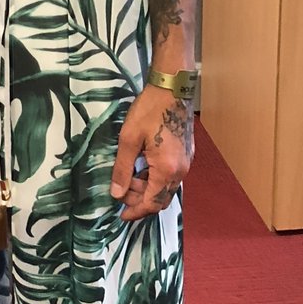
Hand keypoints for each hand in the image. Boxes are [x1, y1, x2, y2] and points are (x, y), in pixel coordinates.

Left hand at [108, 85, 193, 220]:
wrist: (172, 88)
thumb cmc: (149, 111)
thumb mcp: (129, 139)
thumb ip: (122, 168)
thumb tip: (116, 194)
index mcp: (166, 170)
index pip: (152, 203)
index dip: (135, 211)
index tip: (121, 215)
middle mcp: (180, 171)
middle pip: (161, 198)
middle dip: (140, 201)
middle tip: (120, 194)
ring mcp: (186, 162)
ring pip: (166, 187)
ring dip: (147, 189)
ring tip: (127, 180)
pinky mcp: (186, 154)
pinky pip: (171, 176)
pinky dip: (155, 179)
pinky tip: (141, 169)